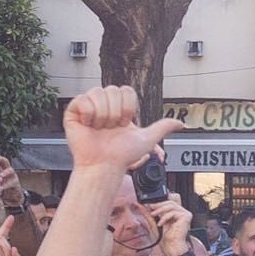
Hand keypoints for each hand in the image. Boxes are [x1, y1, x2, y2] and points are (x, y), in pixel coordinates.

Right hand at [59, 88, 178, 181]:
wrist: (104, 165)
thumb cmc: (122, 155)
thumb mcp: (146, 138)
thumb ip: (162, 127)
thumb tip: (181, 124)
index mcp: (118, 106)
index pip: (126, 91)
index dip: (128, 109)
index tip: (124, 125)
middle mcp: (103, 103)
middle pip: (112, 90)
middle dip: (115, 113)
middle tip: (110, 129)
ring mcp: (87, 106)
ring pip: (98, 93)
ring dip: (102, 115)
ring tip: (99, 129)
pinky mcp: (73, 111)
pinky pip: (82, 99)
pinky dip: (88, 114)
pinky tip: (88, 126)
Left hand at [151, 198, 194, 255]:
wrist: (171, 247)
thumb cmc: (166, 239)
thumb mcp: (155, 222)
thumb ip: (150, 214)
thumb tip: (142, 206)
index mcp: (176, 213)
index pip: (168, 203)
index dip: (159, 202)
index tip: (149, 204)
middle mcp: (182, 213)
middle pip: (170, 202)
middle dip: (158, 204)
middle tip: (150, 207)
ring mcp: (185, 214)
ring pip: (171, 205)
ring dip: (160, 210)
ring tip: (153, 215)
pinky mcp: (186, 216)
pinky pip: (173, 212)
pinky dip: (165, 217)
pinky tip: (160, 224)